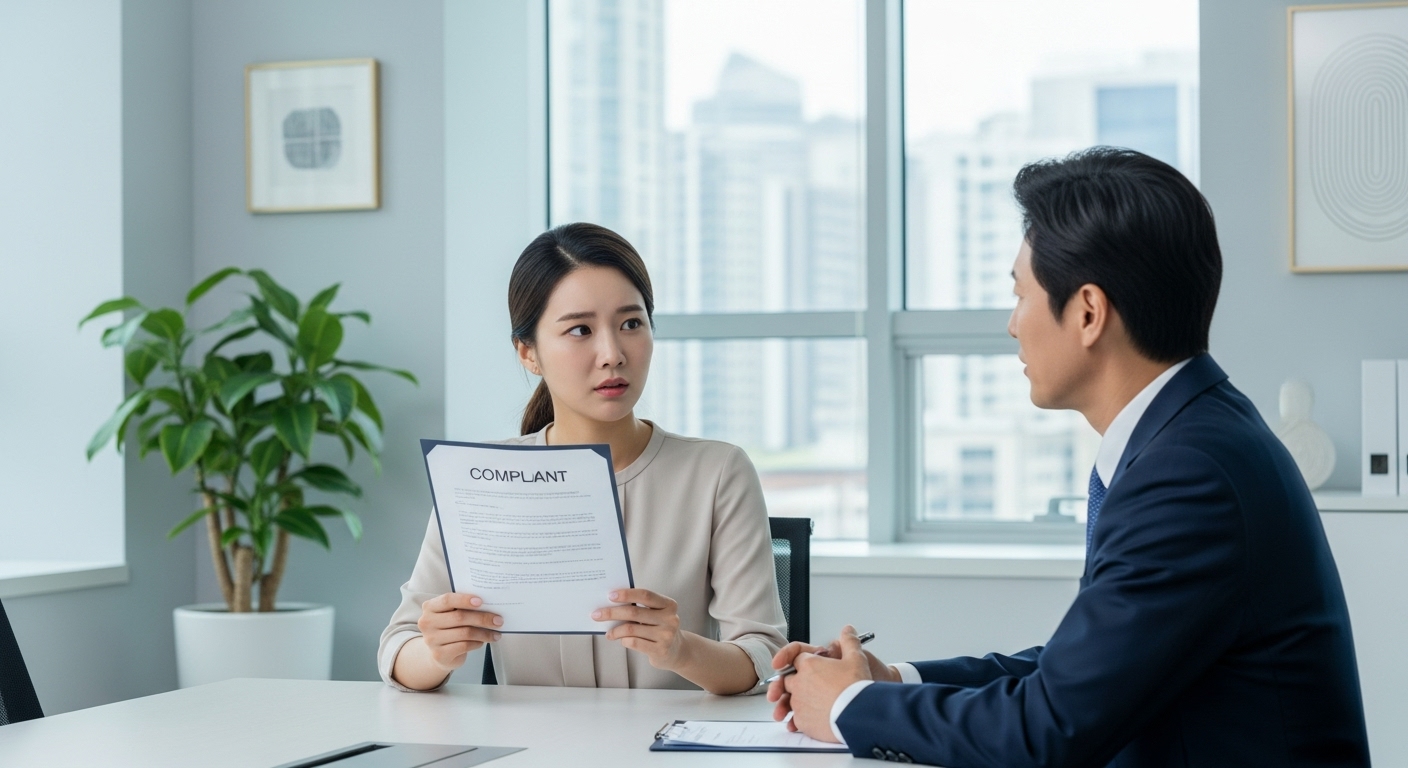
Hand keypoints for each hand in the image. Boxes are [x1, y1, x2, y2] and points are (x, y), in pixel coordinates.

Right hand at [417, 592, 502, 672]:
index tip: (481, 601)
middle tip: (499, 620)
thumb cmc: (450, 628)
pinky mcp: (439, 654)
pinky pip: (464, 646)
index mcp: (430, 607)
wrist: (440, 653)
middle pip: (459, 617)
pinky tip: (483, 641)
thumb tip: (490, 604)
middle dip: (482, 618)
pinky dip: (477, 643)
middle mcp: (427, 622)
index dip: (465, 600)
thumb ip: (463, 608)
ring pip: (465, 633)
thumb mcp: (451, 614)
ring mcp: (431, 639)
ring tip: (496, 633)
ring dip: (484, 633)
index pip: (448, 600)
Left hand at [593, 588, 685, 669]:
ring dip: (615, 631)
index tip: (610, 595)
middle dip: (612, 612)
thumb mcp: (656, 615)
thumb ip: (640, 608)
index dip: (627, 594)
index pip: (645, 595)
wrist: (677, 652)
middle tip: (596, 614)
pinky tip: (621, 640)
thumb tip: (611, 605)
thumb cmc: (659, 628)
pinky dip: (623, 640)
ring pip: (631, 629)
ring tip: (608, 633)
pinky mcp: (660, 650)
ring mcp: (666, 635)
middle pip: (634, 612)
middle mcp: (670, 619)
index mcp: (669, 605)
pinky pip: (634, 642)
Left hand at [768, 634, 899, 724]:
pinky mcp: (803, 721)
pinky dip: (801, 719)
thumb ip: (849, 642)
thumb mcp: (856, 658)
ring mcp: (799, 703)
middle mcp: (800, 683)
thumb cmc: (856, 688)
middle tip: (801, 686)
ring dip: (794, 702)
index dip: (797, 659)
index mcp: (809, 665)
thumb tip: (848, 630)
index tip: (793, 663)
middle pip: (787, 679)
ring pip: (789, 701)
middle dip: (792, 681)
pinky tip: (809, 720)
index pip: (795, 658)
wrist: (859, 715)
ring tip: (806, 706)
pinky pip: (796, 719)